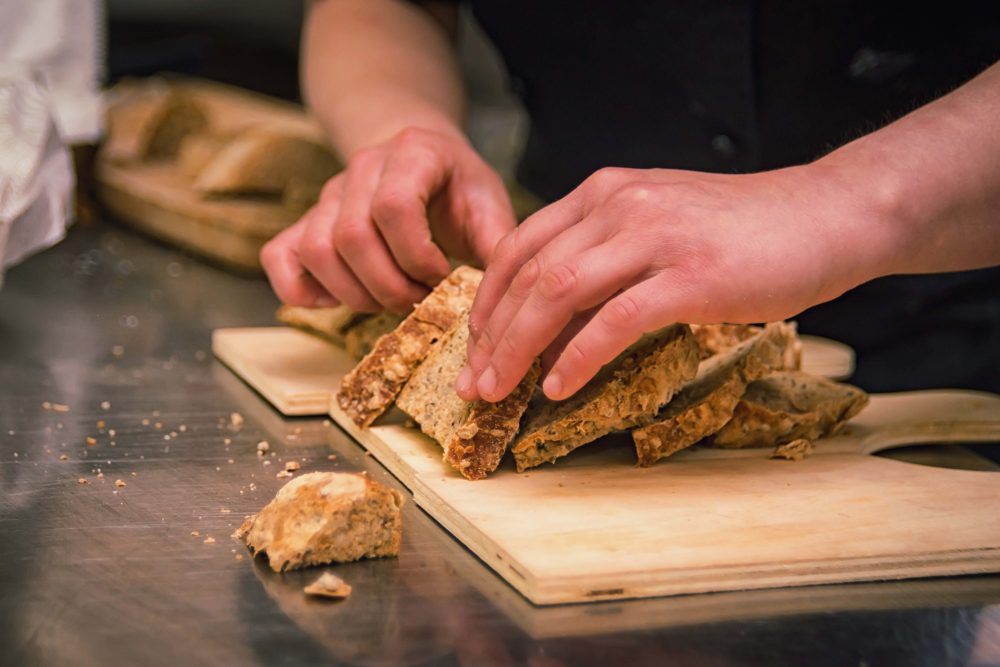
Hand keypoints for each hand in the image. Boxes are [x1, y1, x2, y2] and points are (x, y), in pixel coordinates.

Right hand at [260, 127, 514, 312]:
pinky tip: (337, 301)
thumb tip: (500, 294)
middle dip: (389, 285)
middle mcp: (362, 168)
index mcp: (413, 153)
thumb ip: (498, 243)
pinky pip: (279, 257)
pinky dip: (301, 289)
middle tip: (419, 299)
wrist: (421, 159)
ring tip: (391, 301)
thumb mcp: (489, 204)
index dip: (416, 255)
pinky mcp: (306, 222)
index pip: (394, 205)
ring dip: (355, 293)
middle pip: (351, 236)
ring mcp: (328, 196)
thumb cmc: (458, 188)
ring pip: (317, 250)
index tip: (441, 277)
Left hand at [456, 163, 891, 402]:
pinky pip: (615, 320)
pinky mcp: (690, 275)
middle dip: (491, 335)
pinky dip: (578, 357)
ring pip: (559, 293)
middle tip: (472, 384)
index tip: (474, 348)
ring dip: (519, 348)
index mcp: (603, 193)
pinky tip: (558, 387)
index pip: (519, 248)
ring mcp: (654, 237)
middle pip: (529, 274)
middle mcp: (619, 205)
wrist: (825, 216)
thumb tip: (553, 317)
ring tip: (498, 391)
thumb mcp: (657, 224)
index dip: (487, 303)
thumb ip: (604, 254)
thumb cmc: (741, 230)